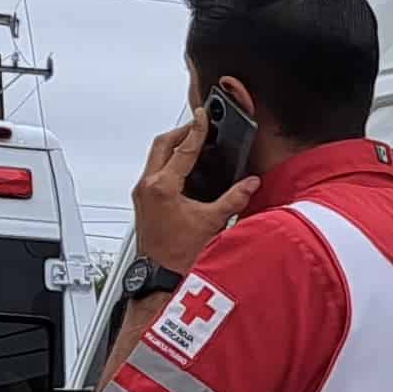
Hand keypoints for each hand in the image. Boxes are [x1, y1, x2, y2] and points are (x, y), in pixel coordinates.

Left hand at [126, 116, 256, 281]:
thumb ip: (234, 199)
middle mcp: (147, 187)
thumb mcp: (212, 223)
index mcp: (163, 187)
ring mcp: (142, 194)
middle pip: (162, 144)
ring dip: (173, 146)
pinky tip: (184, 169)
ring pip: (155, 156)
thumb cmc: (177, 255)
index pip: (183, 148)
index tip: (203, 115)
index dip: (197, 129)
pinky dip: (169, 162)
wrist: (159, 276)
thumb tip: (250, 184)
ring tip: (193, 144)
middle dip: (181, 132)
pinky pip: (154, 171)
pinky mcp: (142, 201)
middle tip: (198, 126)